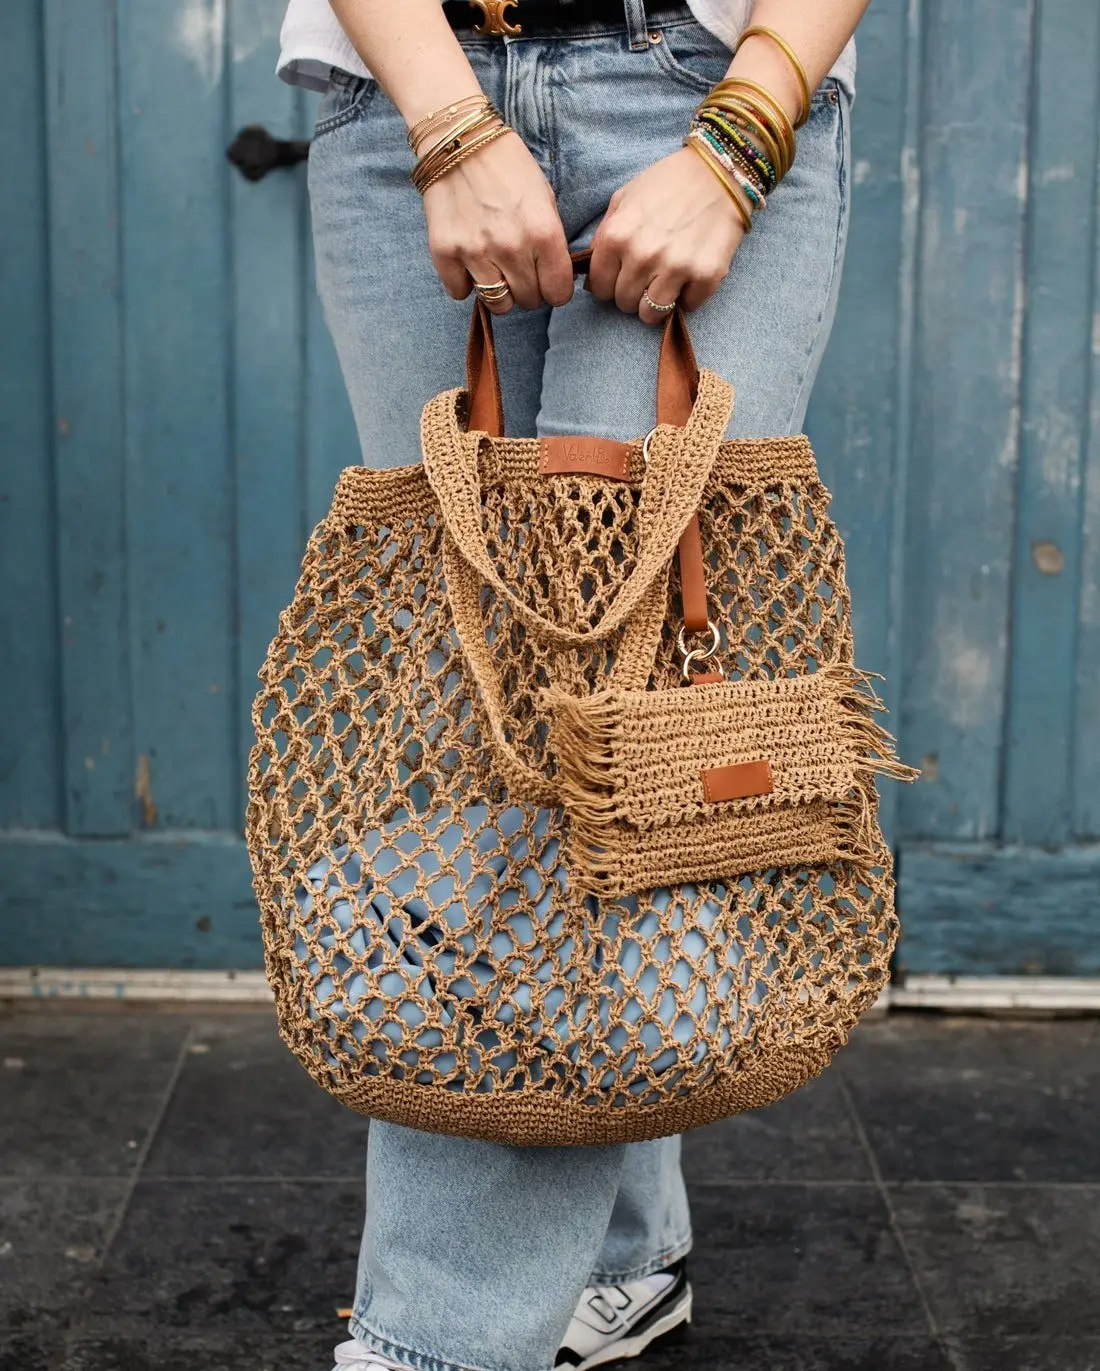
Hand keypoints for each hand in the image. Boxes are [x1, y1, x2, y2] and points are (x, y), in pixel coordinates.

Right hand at [423, 131, 573, 313]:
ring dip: (499, 292)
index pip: (559, 293)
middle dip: (527, 289)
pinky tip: (468, 261)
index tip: (547, 280)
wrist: (459, 140)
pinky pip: (460, 292)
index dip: (555, 289)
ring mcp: (476, 252)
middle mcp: (512, 248)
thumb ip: (551, 241)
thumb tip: (552, 277)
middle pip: (528, 301)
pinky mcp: (445, 252)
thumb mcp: (545, 198)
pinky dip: (465, 282)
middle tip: (518, 269)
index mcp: (543, 233)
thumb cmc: (508, 167)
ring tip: (495, 269)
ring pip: (497, 304)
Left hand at [588, 146, 746, 323]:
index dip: (610, 284)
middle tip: (648, 275)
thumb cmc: (667, 185)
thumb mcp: (623, 199)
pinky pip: (687, 307)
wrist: (719, 173)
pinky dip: (688, 296)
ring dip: (656, 303)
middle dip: (633, 293)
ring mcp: (675, 267)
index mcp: (616, 236)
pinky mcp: (706, 276)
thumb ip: (605, 235)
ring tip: (665, 283)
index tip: (622, 276)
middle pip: (625, 303)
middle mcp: (642, 255)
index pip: (599, 289)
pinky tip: (690, 275)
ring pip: (651, 315)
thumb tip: (592, 271)